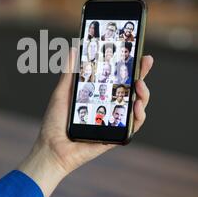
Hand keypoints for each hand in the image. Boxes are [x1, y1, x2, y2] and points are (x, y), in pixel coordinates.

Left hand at [19, 49, 152, 196]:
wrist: (51, 148)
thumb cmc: (54, 122)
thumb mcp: (62, 93)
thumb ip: (70, 72)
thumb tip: (75, 48)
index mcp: (99, 96)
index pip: (119, 78)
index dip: (130, 66)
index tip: (138, 52)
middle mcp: (110, 107)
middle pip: (132, 89)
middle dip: (143, 74)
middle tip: (146, 61)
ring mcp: (115, 121)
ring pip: (138, 106)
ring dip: (144, 94)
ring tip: (139, 85)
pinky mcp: (117, 136)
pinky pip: (134, 126)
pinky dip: (139, 116)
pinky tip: (136, 106)